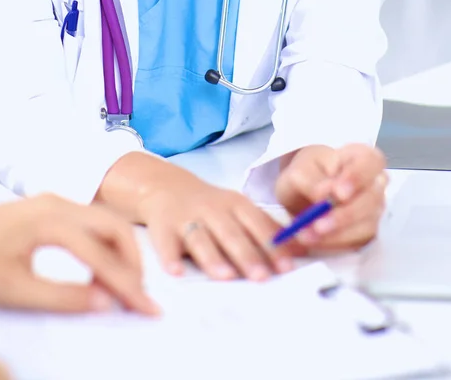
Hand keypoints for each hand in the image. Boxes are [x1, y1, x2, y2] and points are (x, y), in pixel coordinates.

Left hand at [0, 195, 157, 314]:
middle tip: (139, 293)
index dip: (127, 284)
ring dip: (121, 251)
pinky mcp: (52, 206)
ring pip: (105, 221)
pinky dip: (104, 243)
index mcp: (49, 221)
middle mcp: (59, 204)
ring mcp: (56, 201)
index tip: (147, 307)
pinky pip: (90, 221)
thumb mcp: (13, 290)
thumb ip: (62, 296)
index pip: (100, 254)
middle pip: (113, 226)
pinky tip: (99, 267)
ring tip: (124, 283)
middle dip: (133, 261)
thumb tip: (105, 303)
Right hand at [139, 167, 302, 280]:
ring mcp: (186, 217)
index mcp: (235, 204)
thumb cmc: (210, 205)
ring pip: (200, 238)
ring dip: (213, 257)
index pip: (257, 224)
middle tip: (261, 277)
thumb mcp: (238, 209)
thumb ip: (265, 228)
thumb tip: (302, 250)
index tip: (286, 267)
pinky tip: (176, 271)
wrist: (165, 187)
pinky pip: (166, 243)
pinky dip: (170, 257)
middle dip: (247, 255)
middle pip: (230, 233)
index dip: (272, 245)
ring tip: (225, 276)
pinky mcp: (163, 226)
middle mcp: (212, 209)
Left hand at [275, 144, 387, 249]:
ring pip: (367, 224)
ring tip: (306, 235)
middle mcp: (372, 183)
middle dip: (345, 215)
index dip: (358, 177)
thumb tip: (324, 194)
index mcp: (358, 157)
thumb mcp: (299, 172)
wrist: (298, 196)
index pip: (371, 161)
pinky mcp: (365, 231)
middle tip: (318, 224)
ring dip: (336, 234)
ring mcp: (372, 209)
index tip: (338, 193)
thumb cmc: (304, 175)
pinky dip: (334, 243)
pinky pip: (358, 241)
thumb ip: (310, 180)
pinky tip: (314, 241)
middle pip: (373, 198)